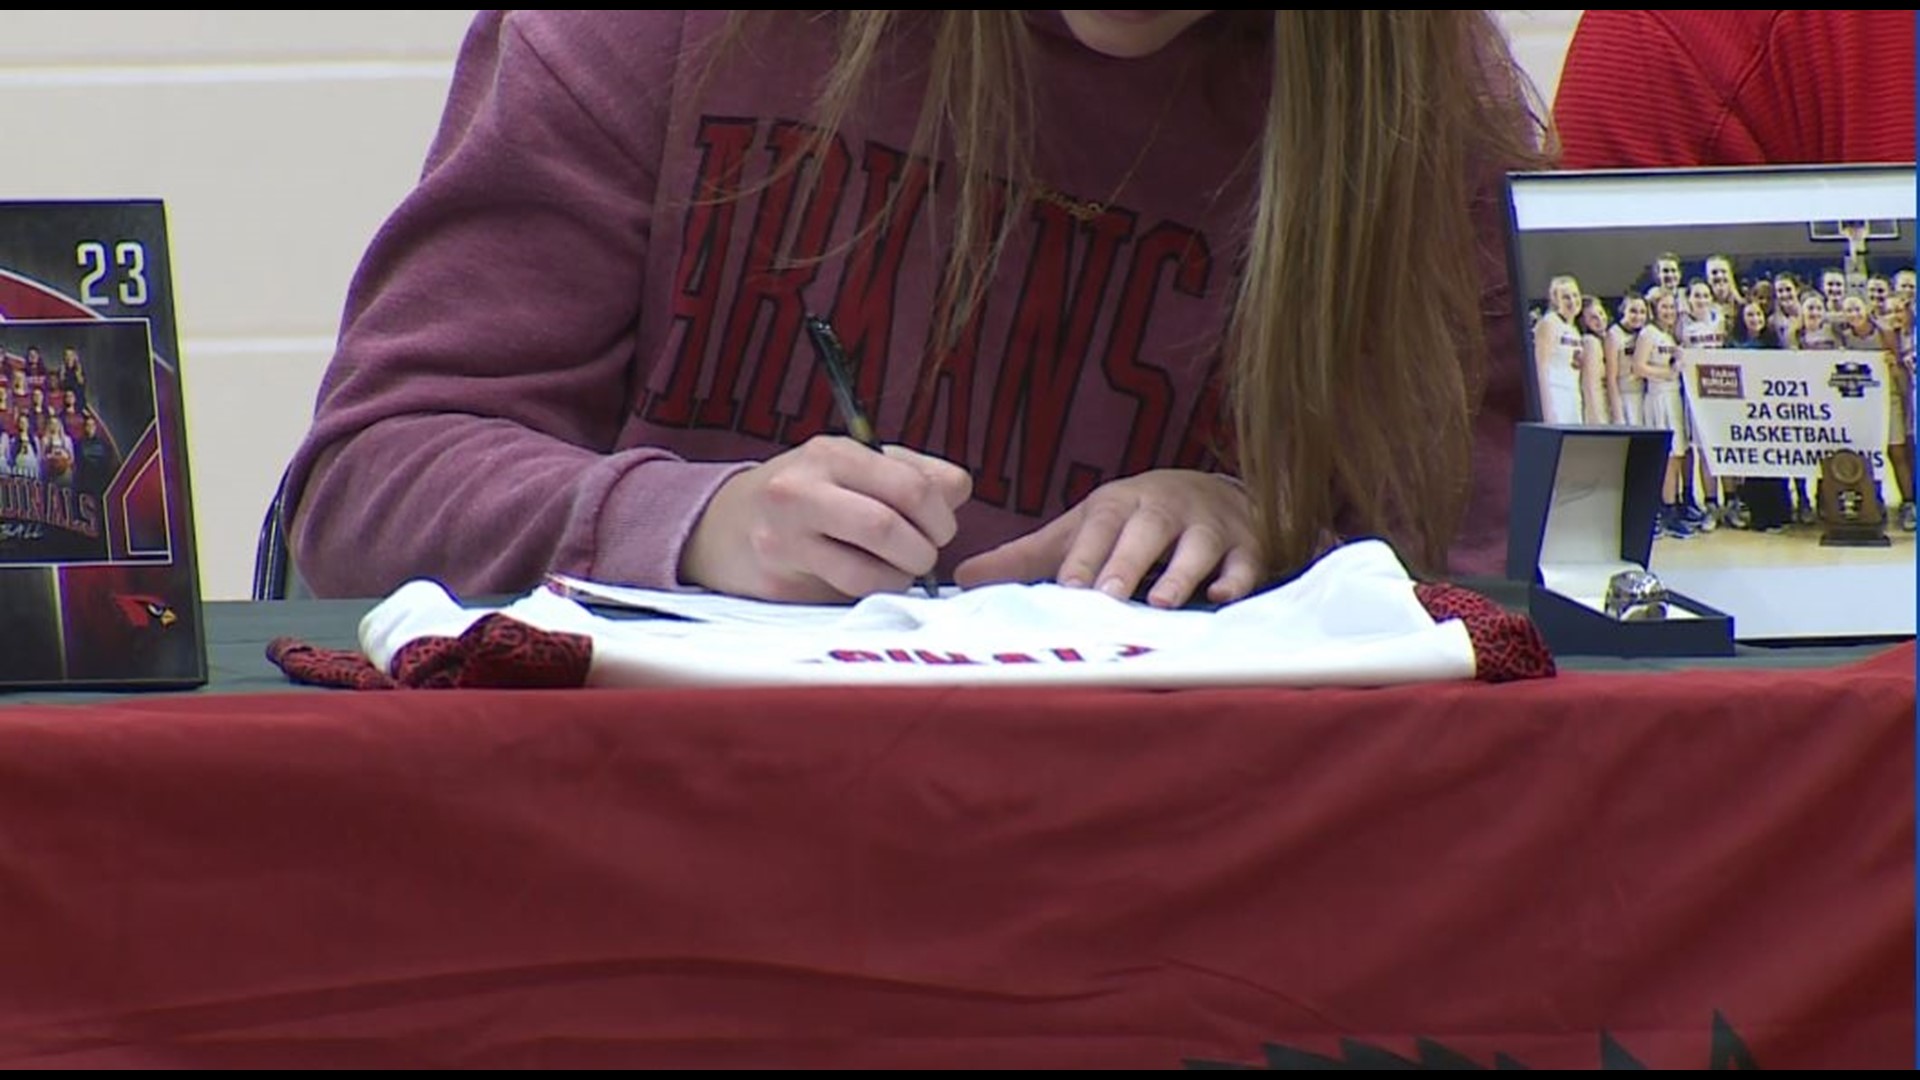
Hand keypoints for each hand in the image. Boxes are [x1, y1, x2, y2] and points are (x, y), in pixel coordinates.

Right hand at [679, 437, 970, 601]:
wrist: (723, 525)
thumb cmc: (806, 495)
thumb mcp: (852, 466)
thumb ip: (912, 473)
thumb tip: (959, 491)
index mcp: (831, 453)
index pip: (911, 485)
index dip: (942, 515)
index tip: (941, 528)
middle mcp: (803, 488)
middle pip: (890, 527)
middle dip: (924, 550)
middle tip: (924, 555)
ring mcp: (785, 536)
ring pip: (870, 570)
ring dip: (900, 577)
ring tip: (898, 570)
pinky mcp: (778, 577)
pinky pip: (846, 593)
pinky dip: (874, 591)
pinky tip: (870, 581)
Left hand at [953, 469, 1264, 608]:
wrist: (1215, 495)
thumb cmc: (1134, 523)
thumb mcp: (1082, 532)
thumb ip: (1026, 558)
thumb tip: (960, 577)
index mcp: (1119, 506)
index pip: (1098, 528)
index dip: (1084, 556)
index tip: (1068, 588)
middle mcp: (1163, 510)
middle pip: (1145, 531)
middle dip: (1127, 562)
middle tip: (1108, 596)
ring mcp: (1208, 526)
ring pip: (1197, 546)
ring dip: (1181, 572)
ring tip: (1161, 602)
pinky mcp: (1247, 545)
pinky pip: (1246, 561)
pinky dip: (1237, 578)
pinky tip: (1224, 596)